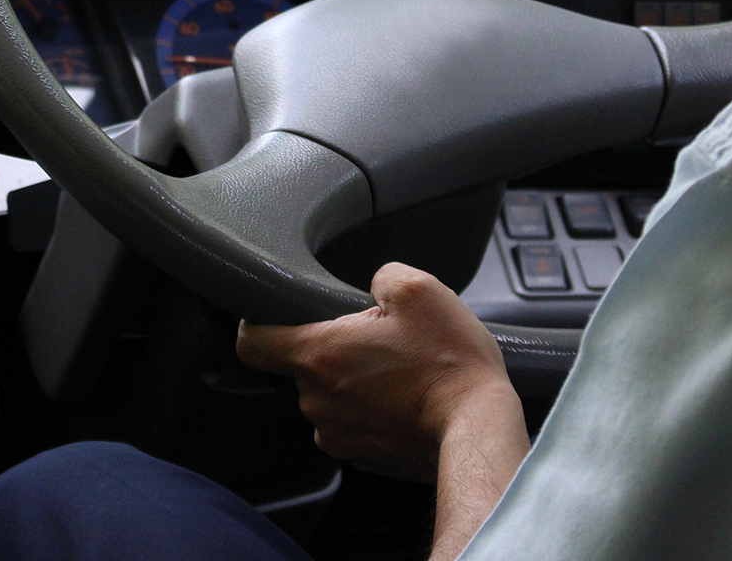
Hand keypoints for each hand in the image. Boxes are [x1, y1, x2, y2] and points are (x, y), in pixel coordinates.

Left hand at [236, 262, 524, 482]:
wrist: (480, 428)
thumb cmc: (449, 362)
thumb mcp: (419, 290)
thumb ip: (382, 275)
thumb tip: (377, 283)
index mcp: (317, 355)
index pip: (251, 342)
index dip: (257, 324)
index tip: (276, 315)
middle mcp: (316, 400)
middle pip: (298, 365)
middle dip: (329, 348)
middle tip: (372, 338)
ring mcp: (338, 433)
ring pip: (327, 395)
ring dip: (351, 381)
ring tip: (395, 370)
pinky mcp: (363, 456)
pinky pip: (352, 423)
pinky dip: (370, 410)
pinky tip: (403, 398)